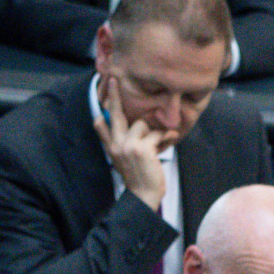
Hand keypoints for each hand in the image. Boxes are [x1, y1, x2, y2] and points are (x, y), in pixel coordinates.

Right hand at [97, 76, 169, 209]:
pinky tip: (171, 139)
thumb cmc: (138, 175)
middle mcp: (116, 143)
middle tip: (114, 78)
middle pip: (115, 114)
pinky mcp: (142, 148)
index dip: (103, 106)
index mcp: (111, 146)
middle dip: (115, 95)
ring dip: (155, 131)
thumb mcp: (122, 158)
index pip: (101, 122)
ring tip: (163, 140)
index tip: (102, 91)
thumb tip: (102, 121)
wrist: (143, 195)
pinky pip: (156, 133)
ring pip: (143, 124)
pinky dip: (166, 136)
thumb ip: (116, 140)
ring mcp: (128, 145)